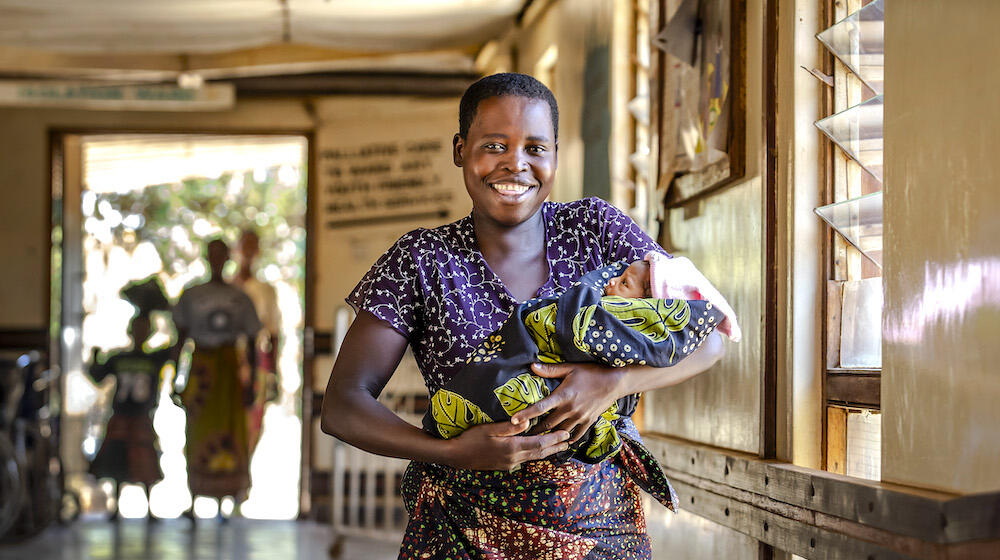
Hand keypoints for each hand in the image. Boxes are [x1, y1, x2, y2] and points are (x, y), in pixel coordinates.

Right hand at [444, 420, 570, 470]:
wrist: (456, 456)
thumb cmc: (471, 439)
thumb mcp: (489, 429)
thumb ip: (510, 427)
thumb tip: (528, 422)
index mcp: (512, 447)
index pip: (539, 443)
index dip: (554, 439)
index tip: (566, 433)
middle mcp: (514, 458)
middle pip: (540, 453)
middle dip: (555, 446)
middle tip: (569, 440)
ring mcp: (509, 464)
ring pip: (533, 457)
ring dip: (547, 451)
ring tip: (558, 446)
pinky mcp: (504, 465)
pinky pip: (525, 460)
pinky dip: (535, 454)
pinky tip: (537, 451)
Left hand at [512, 362, 624, 443]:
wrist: (614, 382)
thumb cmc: (591, 372)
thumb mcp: (570, 368)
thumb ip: (550, 370)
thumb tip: (532, 366)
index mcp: (563, 395)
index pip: (540, 407)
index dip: (526, 414)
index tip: (514, 420)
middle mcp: (570, 409)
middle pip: (547, 424)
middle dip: (534, 430)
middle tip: (522, 434)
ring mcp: (580, 417)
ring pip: (560, 432)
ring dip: (548, 436)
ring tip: (537, 440)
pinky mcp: (588, 421)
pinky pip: (576, 435)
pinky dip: (567, 439)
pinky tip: (560, 442)